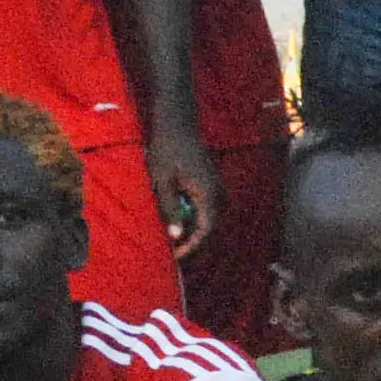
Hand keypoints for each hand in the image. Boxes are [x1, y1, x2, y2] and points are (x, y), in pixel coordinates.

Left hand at [150, 127, 219, 262]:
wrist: (178, 124)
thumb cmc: (167, 150)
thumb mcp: (162, 181)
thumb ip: (170, 209)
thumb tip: (175, 237)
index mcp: (207, 193)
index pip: (205, 230)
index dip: (191, 247)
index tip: (175, 256)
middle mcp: (218, 193)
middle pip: (210, 229)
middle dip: (192, 243)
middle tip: (172, 254)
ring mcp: (218, 189)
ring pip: (209, 220)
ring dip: (193, 232)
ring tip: (174, 241)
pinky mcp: (214, 186)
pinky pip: (207, 210)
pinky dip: (195, 220)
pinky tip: (179, 221)